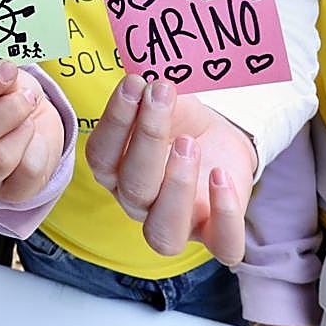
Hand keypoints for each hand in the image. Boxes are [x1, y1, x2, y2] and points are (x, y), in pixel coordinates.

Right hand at [0, 61, 63, 202]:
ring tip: (30, 118)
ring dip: (23, 129)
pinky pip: (27, 171)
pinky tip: (36, 140)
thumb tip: (6, 71)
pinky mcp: (9, 192)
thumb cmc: (12, 102)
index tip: (8, 69)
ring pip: (0, 158)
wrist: (37, 128)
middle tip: (27, 96)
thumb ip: (1, 77)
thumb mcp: (6, 82)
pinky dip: (39, 148)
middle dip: (6, 110)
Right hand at [85, 75, 255, 264]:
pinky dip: (225, 215)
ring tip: (190, 144)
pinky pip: (222, 245)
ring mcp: (176, 223)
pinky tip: (222, 176)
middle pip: (133, 188)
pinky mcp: (215, 233)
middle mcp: (138, 203)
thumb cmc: (180, 122)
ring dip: (176, 187)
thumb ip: (151, 96)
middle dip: (148, 139)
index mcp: (115, 172)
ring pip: (164, 232)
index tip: (135, 83)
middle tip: (163, 97)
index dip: (115, 121)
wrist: (219, 140)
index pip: (101, 156)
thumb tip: (145, 80)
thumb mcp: (164, 103)